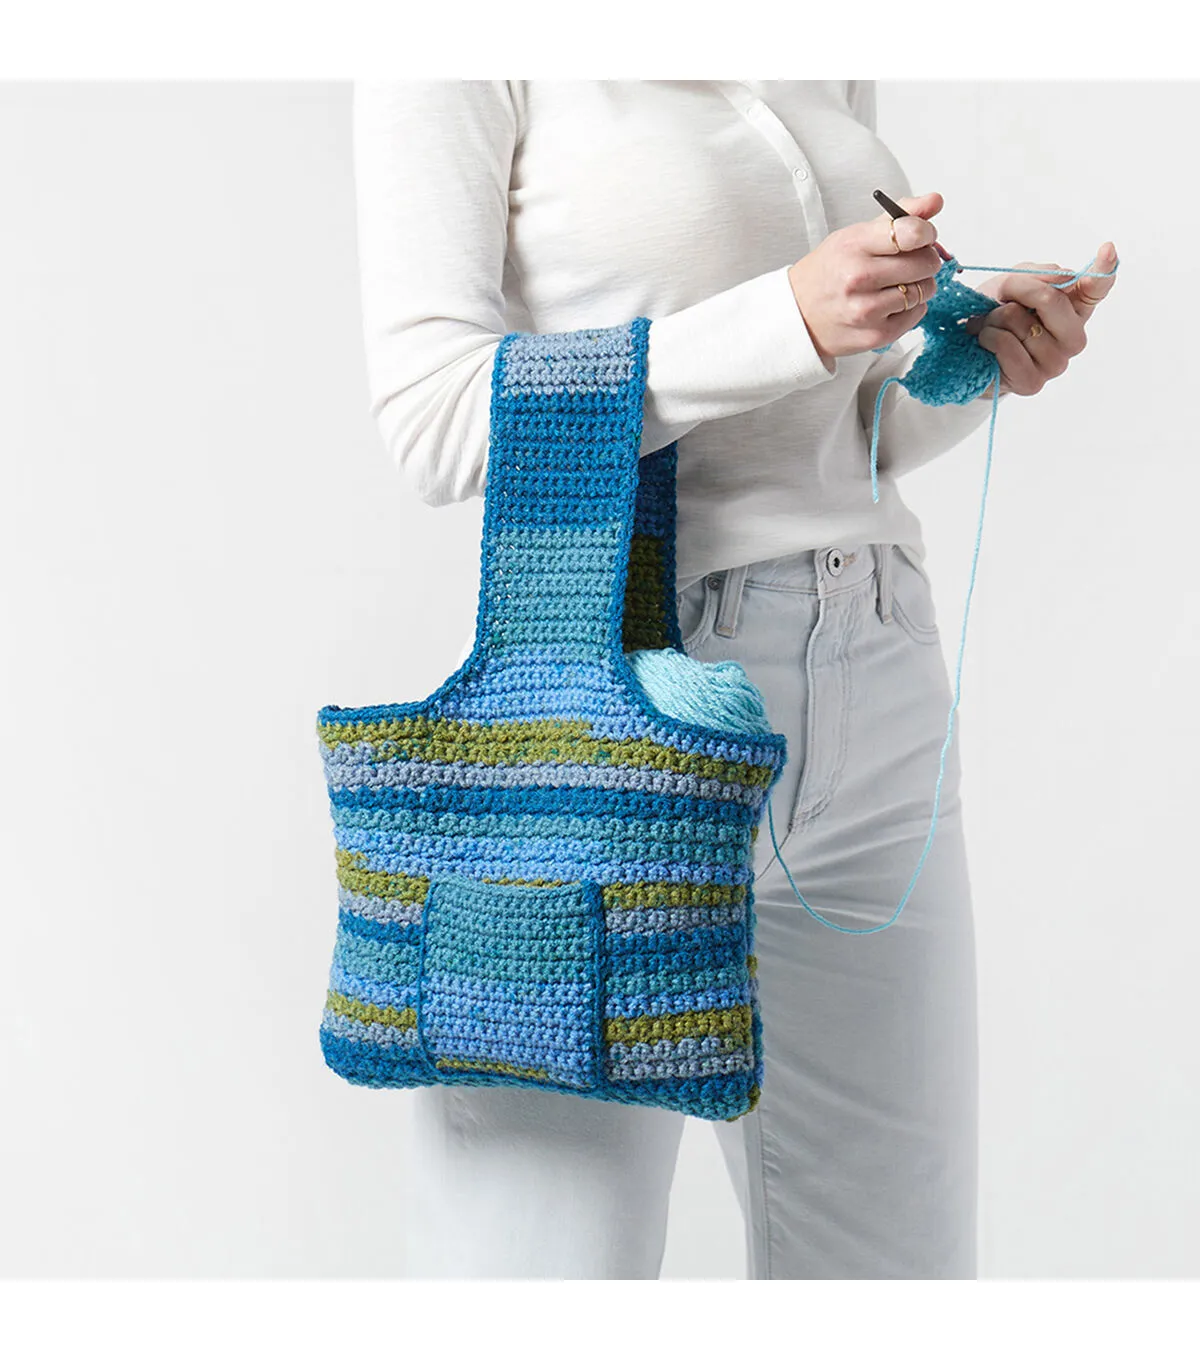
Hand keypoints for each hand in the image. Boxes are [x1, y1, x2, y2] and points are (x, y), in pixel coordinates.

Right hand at [788, 192, 945, 370]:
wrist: (799, 316)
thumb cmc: (830, 272)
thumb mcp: (855, 236)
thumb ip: (898, 216)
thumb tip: (935, 201)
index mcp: (853, 246)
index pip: (912, 232)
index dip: (926, 233)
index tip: (922, 236)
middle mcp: (858, 278)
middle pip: (925, 262)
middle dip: (925, 259)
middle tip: (911, 262)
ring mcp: (867, 310)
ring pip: (925, 290)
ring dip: (920, 285)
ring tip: (898, 284)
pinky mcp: (876, 335)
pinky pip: (918, 314)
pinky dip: (912, 307)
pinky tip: (891, 303)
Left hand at [962, 241, 1118, 396]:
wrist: (968, 348)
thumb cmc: (994, 313)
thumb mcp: (1013, 284)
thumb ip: (1037, 275)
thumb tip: (1061, 277)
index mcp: (1074, 307)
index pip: (1096, 288)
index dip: (1104, 269)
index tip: (1108, 248)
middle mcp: (1072, 337)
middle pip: (1053, 301)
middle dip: (1018, 291)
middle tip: (1001, 298)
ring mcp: (1056, 362)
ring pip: (1024, 325)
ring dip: (996, 320)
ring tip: (990, 326)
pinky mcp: (1033, 382)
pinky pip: (1009, 347)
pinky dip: (989, 337)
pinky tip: (985, 340)